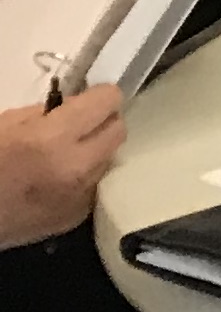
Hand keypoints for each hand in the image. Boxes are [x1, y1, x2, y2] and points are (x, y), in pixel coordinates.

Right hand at [0, 89, 123, 245]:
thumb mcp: (5, 125)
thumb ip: (45, 112)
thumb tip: (77, 106)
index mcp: (51, 139)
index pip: (107, 102)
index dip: (100, 95)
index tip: (92, 97)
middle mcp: (74, 167)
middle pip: (118, 130)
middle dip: (103, 121)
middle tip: (80, 124)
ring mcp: (79, 196)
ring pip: (108, 159)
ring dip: (94, 150)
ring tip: (66, 154)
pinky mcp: (77, 216)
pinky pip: (94, 184)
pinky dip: (83, 177)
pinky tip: (58, 179)